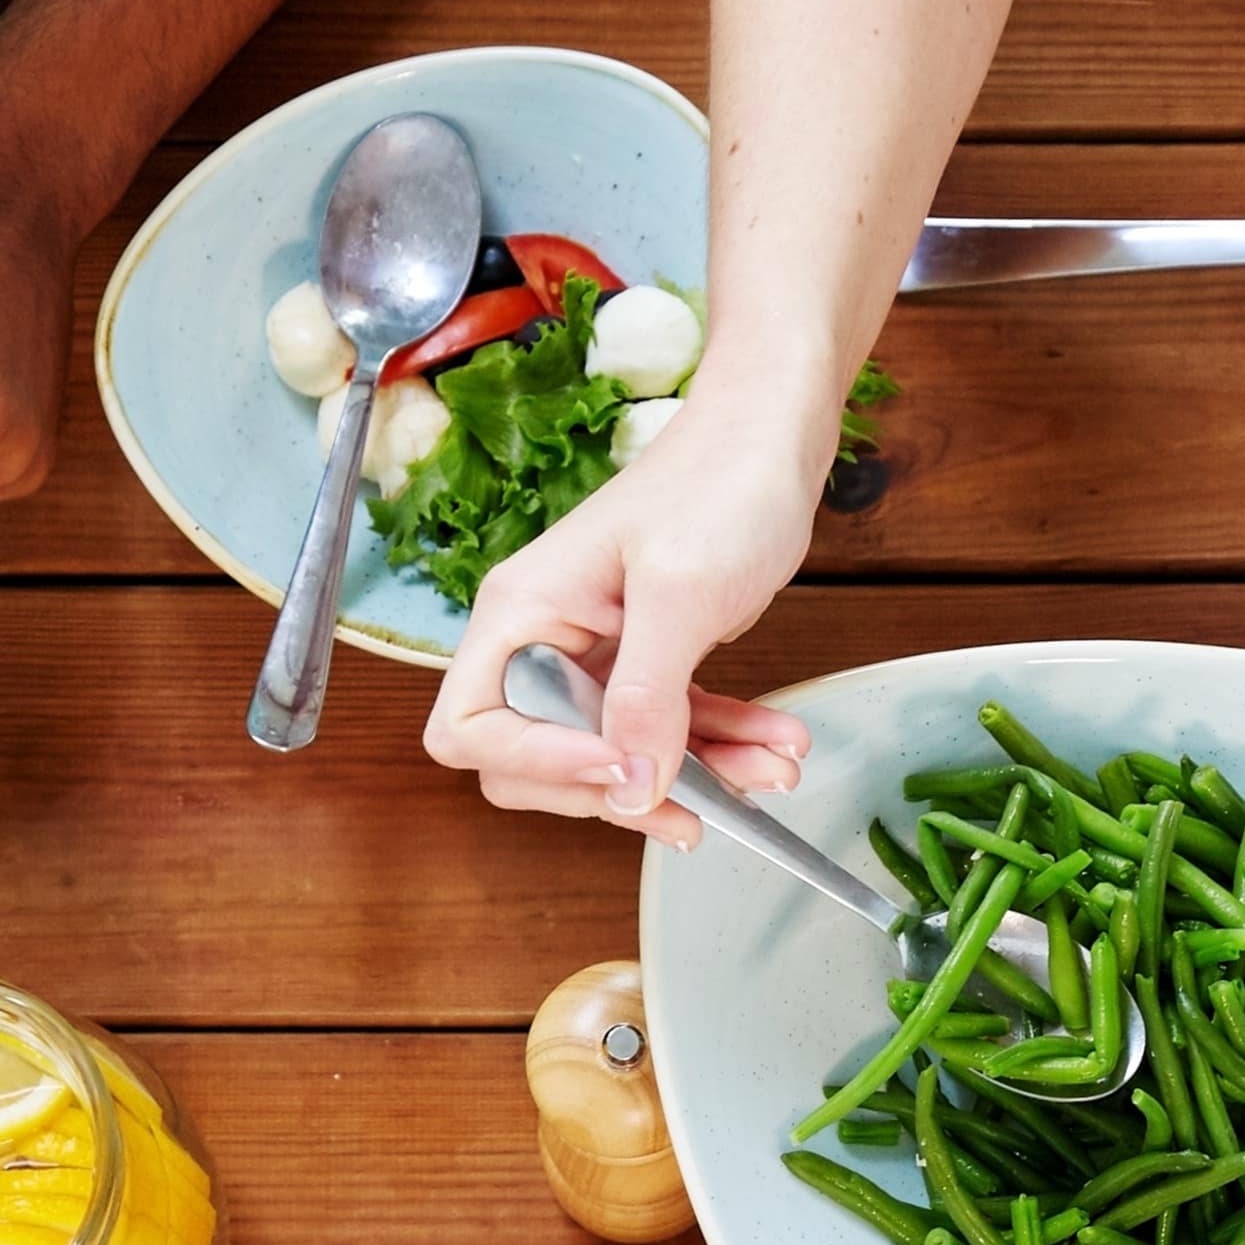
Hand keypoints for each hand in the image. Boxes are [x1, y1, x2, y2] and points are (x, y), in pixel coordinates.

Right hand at [419, 405, 819, 842]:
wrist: (771, 437)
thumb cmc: (717, 482)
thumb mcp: (680, 595)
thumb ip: (648, 699)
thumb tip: (629, 790)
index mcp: (522, 612)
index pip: (472, 727)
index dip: (536, 764)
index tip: (617, 770)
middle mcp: (544, 638)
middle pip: (536, 762)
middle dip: (618, 792)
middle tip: (691, 807)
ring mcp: (594, 655)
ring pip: (616, 757)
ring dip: (692, 779)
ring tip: (769, 773)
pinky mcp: (645, 662)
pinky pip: (666, 730)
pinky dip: (720, 746)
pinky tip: (773, 746)